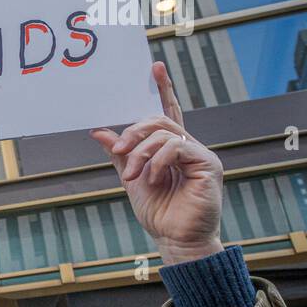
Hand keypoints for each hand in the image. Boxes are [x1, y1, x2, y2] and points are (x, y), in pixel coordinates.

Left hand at [89, 62, 224, 265]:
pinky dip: (157, 161)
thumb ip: (119, 154)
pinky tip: (152, 178)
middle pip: (159, 120)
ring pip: (164, 134)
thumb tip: (98, 131)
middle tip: (119, 152)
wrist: (174, 239)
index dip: (162, 89)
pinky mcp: (208, 163)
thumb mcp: (131, 179)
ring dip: (141, 153)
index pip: (167, 112)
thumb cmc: (158, 213)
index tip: (155, 66)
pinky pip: (176, 147)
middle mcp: (188, 146)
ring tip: (132, 177)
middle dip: (134, 133)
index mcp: (170, 148)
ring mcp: (200, 154)